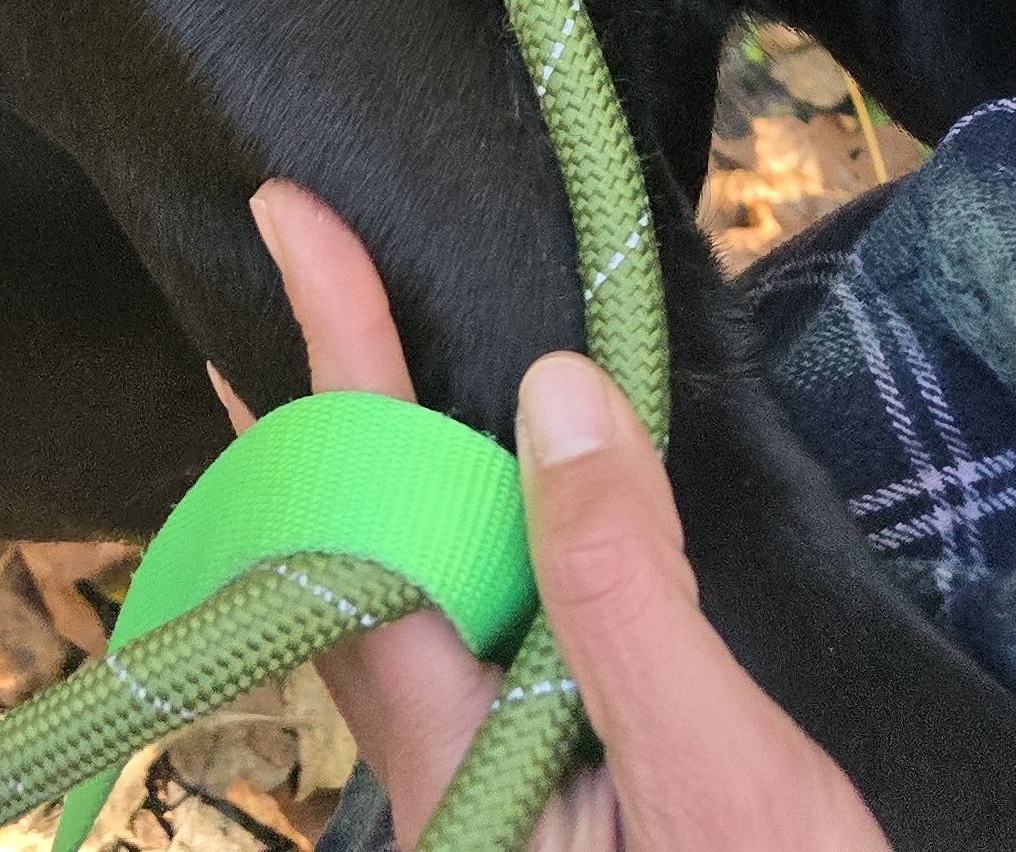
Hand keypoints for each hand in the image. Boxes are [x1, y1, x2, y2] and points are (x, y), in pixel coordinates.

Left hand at [229, 181, 892, 849]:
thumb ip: (621, 590)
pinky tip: (496, 501)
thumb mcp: (723, 780)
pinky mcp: (538, 813)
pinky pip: (474, 648)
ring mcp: (483, 801)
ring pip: (415, 598)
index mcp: (456, 770)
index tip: (292, 222)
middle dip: (343, 401)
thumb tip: (549, 395)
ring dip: (410, 471)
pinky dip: (479, 546)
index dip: (328, 361)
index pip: (356, 522)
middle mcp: (442, 783)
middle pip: (358, 550)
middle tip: (320, 254)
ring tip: (384, 347)